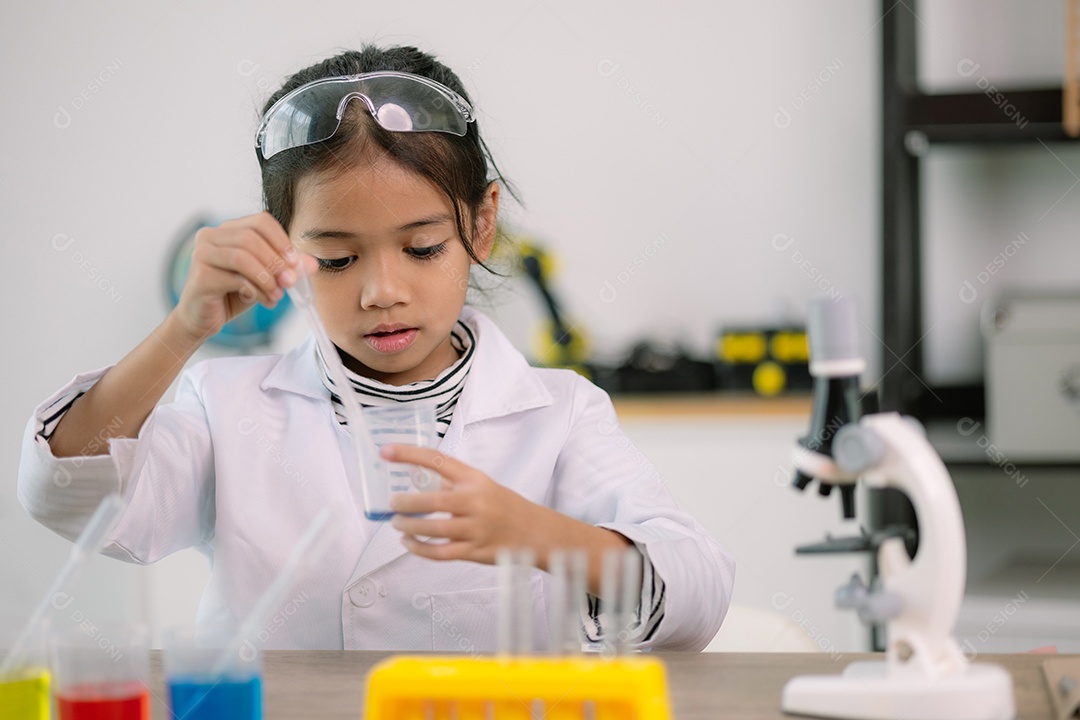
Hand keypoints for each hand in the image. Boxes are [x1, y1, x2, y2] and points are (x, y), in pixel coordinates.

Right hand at [170, 212, 317, 342]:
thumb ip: (287, 268)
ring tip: (278, 295)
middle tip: (290, 282)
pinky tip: (264, 300)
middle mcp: (211, 236)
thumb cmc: (234, 294)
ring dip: (267, 278)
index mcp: (228, 230)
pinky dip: (256, 291)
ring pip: (243, 257)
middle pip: (252, 238)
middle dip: (276, 261)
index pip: (261, 221)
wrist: (204, 319)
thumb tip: (313, 264)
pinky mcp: (201, 276)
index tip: (296, 262)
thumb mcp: (265, 278)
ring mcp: (202, 254)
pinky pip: (235, 279)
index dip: (282, 240)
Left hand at [385, 445, 548, 565]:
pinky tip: (409, 543)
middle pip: (433, 500)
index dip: (409, 454)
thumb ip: (452, 483)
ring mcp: (476, 528)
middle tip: (392, 503)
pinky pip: (441, 553)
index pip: (438, 461)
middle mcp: (476, 501)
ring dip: (409, 526)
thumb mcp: (481, 485)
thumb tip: (415, 478)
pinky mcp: (475, 551)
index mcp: (474, 479)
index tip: (386, 451)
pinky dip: (419, 549)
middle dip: (406, 502)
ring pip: (434, 529)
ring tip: (397, 523)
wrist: (535, 533)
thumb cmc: (504, 506)